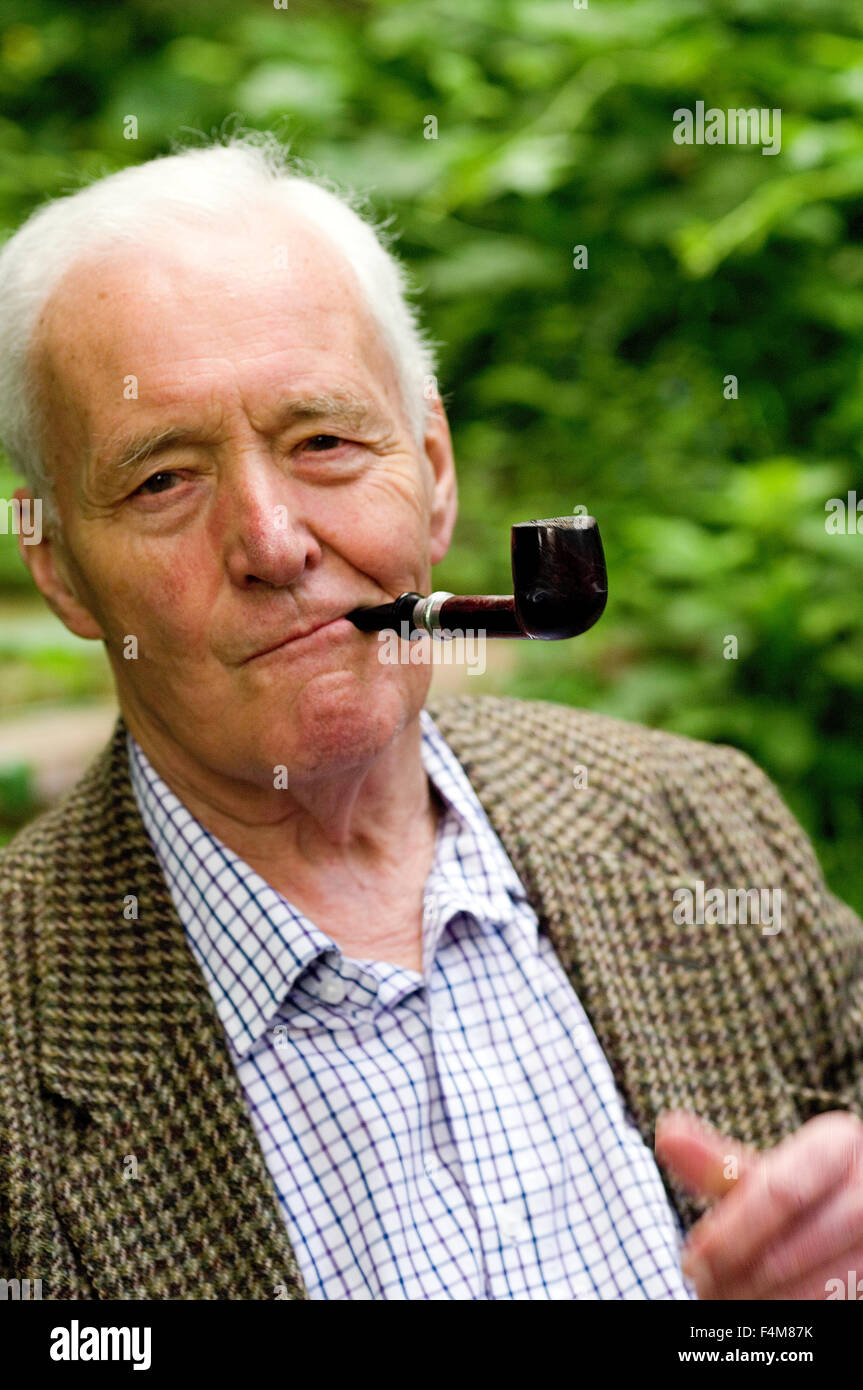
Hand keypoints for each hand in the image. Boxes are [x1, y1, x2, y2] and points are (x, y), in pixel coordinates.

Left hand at [655, 1108, 862, 1299]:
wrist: (861, 1212)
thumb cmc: (804, 1188)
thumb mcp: (767, 1170)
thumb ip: (719, 1163)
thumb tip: (666, 1135)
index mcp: (838, 1144)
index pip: (778, 1193)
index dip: (730, 1233)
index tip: (691, 1262)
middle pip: (795, 1245)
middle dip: (739, 1274)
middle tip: (703, 1289)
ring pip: (818, 1286)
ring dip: (762, 1302)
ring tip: (725, 1302)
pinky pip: (835, 1305)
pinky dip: (793, 1314)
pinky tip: (762, 1313)